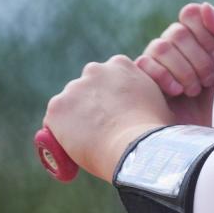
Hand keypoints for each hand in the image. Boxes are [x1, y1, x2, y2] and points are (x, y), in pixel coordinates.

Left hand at [43, 55, 171, 181]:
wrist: (135, 146)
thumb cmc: (154, 131)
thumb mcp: (158, 102)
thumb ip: (147, 97)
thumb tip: (149, 111)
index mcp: (121, 65)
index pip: (109, 78)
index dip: (110, 97)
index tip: (113, 114)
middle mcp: (95, 70)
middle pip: (86, 88)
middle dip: (89, 105)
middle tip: (98, 129)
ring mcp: (74, 88)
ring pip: (70, 105)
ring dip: (74, 118)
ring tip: (86, 142)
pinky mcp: (57, 107)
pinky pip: (54, 121)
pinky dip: (60, 133)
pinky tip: (71, 148)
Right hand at [136, 2, 213, 126]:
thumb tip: (203, 7)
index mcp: (200, 38)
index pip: (190, 14)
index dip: (204, 32)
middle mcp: (178, 49)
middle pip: (176, 31)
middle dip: (196, 56)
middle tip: (209, 79)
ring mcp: (160, 66)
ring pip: (159, 46)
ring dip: (182, 68)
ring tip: (194, 89)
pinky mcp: (147, 84)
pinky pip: (143, 64)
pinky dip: (161, 75)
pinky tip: (176, 91)